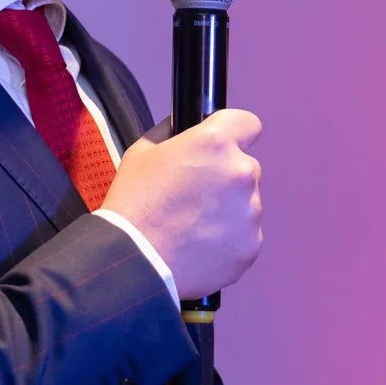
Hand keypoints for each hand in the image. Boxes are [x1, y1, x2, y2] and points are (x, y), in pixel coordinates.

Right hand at [100, 110, 262, 298]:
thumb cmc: (134, 205)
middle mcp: (241, 172)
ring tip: (193, 225)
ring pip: (247, 203)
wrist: (135, 261)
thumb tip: (185, 128)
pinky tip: (200, 244)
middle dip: (226, 178)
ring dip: (228, 210)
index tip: (225, 146)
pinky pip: (245, 235)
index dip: (235, 133)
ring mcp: (250, 211)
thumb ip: (171, 132)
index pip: (248, 123)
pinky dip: (228, 239)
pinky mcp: (251, 244)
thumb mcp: (142, 153)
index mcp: (215, 143)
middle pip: (246, 167)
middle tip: (195, 196)